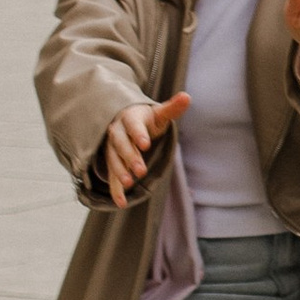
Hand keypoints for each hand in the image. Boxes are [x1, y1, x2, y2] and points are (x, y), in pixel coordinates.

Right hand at [102, 93, 188, 207]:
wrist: (126, 122)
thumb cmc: (147, 119)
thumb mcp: (159, 114)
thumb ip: (172, 108)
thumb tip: (187, 97)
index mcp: (130, 118)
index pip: (133, 125)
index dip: (138, 134)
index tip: (145, 144)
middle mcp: (117, 132)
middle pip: (121, 144)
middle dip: (130, 157)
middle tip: (140, 171)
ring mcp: (112, 148)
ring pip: (113, 159)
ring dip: (119, 171)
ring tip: (129, 183)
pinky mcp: (112, 162)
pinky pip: (111, 176)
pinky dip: (115, 189)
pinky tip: (121, 202)